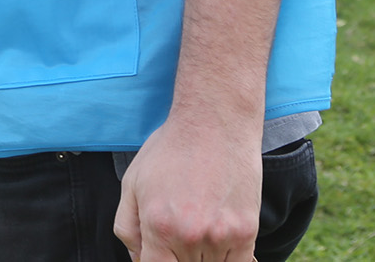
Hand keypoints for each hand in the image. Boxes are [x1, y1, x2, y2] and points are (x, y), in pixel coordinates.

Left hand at [114, 115, 262, 261]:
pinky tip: (218, 243)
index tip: (160, 251)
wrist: (214, 125)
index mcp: (158, 226)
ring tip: (198, 225)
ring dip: (201, 257)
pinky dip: (227, 260)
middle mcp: (190, 236)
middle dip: (176, 256)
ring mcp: (221, 236)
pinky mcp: (246, 232)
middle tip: (178, 229)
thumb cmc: (169, 151)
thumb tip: (138, 260)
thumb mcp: (132, 183)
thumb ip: (128, 229)